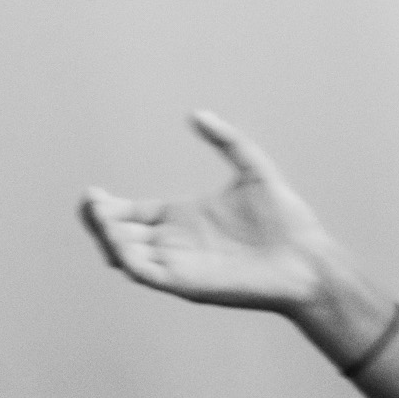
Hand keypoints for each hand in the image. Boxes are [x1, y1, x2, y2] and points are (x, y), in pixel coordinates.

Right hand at [80, 113, 384, 353]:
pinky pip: (146, 273)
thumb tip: (198, 114)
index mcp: (183, 219)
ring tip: (97, 214)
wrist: (308, 258)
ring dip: (106, 237)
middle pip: (120, 234)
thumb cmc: (286, 220)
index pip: (132, 214)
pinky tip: (117, 239)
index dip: (109, 206)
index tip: (95, 192)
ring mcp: (179, 265)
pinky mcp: (187, 283)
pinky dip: (126, 258)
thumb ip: (227, 140)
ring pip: (126, 254)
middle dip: (99, 220)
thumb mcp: (253, 169)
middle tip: (90, 201)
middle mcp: (175, 244)